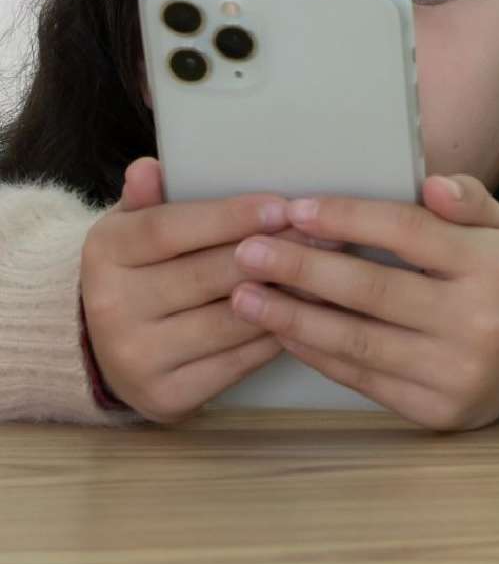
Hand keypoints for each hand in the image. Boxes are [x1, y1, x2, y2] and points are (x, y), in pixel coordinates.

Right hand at [80, 157, 340, 423]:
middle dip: (272, 254)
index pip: (170, 229)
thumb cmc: (141, 271)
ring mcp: (138, 356)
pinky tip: (307, 315)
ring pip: (230, 320)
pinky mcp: (167, 395)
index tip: (281, 207)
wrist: (108, 346)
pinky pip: (238, 361)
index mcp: (104, 252)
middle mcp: (112, 307)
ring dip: (286, 297)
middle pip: (207, 275)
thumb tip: (148, 168)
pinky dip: (277, 335)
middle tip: (325, 236)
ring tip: (328, 273)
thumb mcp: (133, 227)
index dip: (229, 218)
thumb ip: (146, 199)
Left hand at [231, 174, 498, 431]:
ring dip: (293, 318)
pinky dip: (317, 354)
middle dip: (301, 270)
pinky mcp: (436, 411)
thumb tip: (431, 185)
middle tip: (248, 253)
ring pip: (358, 342)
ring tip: (246, 296)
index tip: (295, 210)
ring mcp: (457, 374)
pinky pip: (362, 379)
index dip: (346, 220)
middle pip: (372, 290)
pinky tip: (283, 330)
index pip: (406, 233)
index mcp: (493, 266)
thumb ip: (468, 198)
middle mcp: (479, 323)